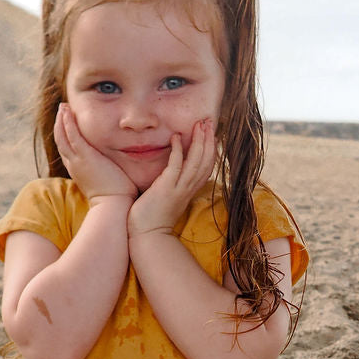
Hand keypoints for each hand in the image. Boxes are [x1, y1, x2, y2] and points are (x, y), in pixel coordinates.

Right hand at [54, 105, 137, 202]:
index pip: (69, 151)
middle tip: (63, 110)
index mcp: (79, 171)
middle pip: (61, 142)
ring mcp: (78, 161)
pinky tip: (67, 111)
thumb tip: (118, 170)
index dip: (66, 137)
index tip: (68, 125)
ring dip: (62, 120)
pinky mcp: (84, 157)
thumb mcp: (107, 182)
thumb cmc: (116, 199)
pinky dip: (68, 122)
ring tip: (63, 106)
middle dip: (60, 125)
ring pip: (63, 136)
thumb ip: (108, 172)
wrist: (114, 206)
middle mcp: (75, 166)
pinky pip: (72, 136)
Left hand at [127, 119, 216, 237]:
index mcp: (190, 190)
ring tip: (200, 124)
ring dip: (199, 142)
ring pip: (196, 162)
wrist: (147, 236)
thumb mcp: (168, 197)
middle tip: (209, 121)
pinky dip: (177, 150)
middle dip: (209, 140)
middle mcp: (188, 189)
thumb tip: (172, 171)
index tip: (211, 133)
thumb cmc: (153, 217)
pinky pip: (175, 166)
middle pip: (206, 161)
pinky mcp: (166, 189)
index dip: (211, 148)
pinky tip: (175, 137)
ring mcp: (178, 189)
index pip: (207, 166)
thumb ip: (173, 184)